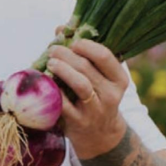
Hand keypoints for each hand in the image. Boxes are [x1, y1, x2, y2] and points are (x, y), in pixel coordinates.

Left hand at [45, 40, 128, 158]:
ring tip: (50, 63)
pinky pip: (65, 103)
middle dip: (67, 55)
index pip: (105, 56)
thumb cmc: (96, 98)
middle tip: (53, 50)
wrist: (100, 136)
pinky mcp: (80, 122)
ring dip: (62, 70)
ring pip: (80, 84)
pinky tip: (46, 83)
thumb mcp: (100, 78)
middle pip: (88, 68)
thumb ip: (84, 54)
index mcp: (119, 80)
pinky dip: (54, 90)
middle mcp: (111, 94)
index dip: (86, 45)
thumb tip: (61, 28)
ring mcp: (96, 110)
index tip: (72, 42)